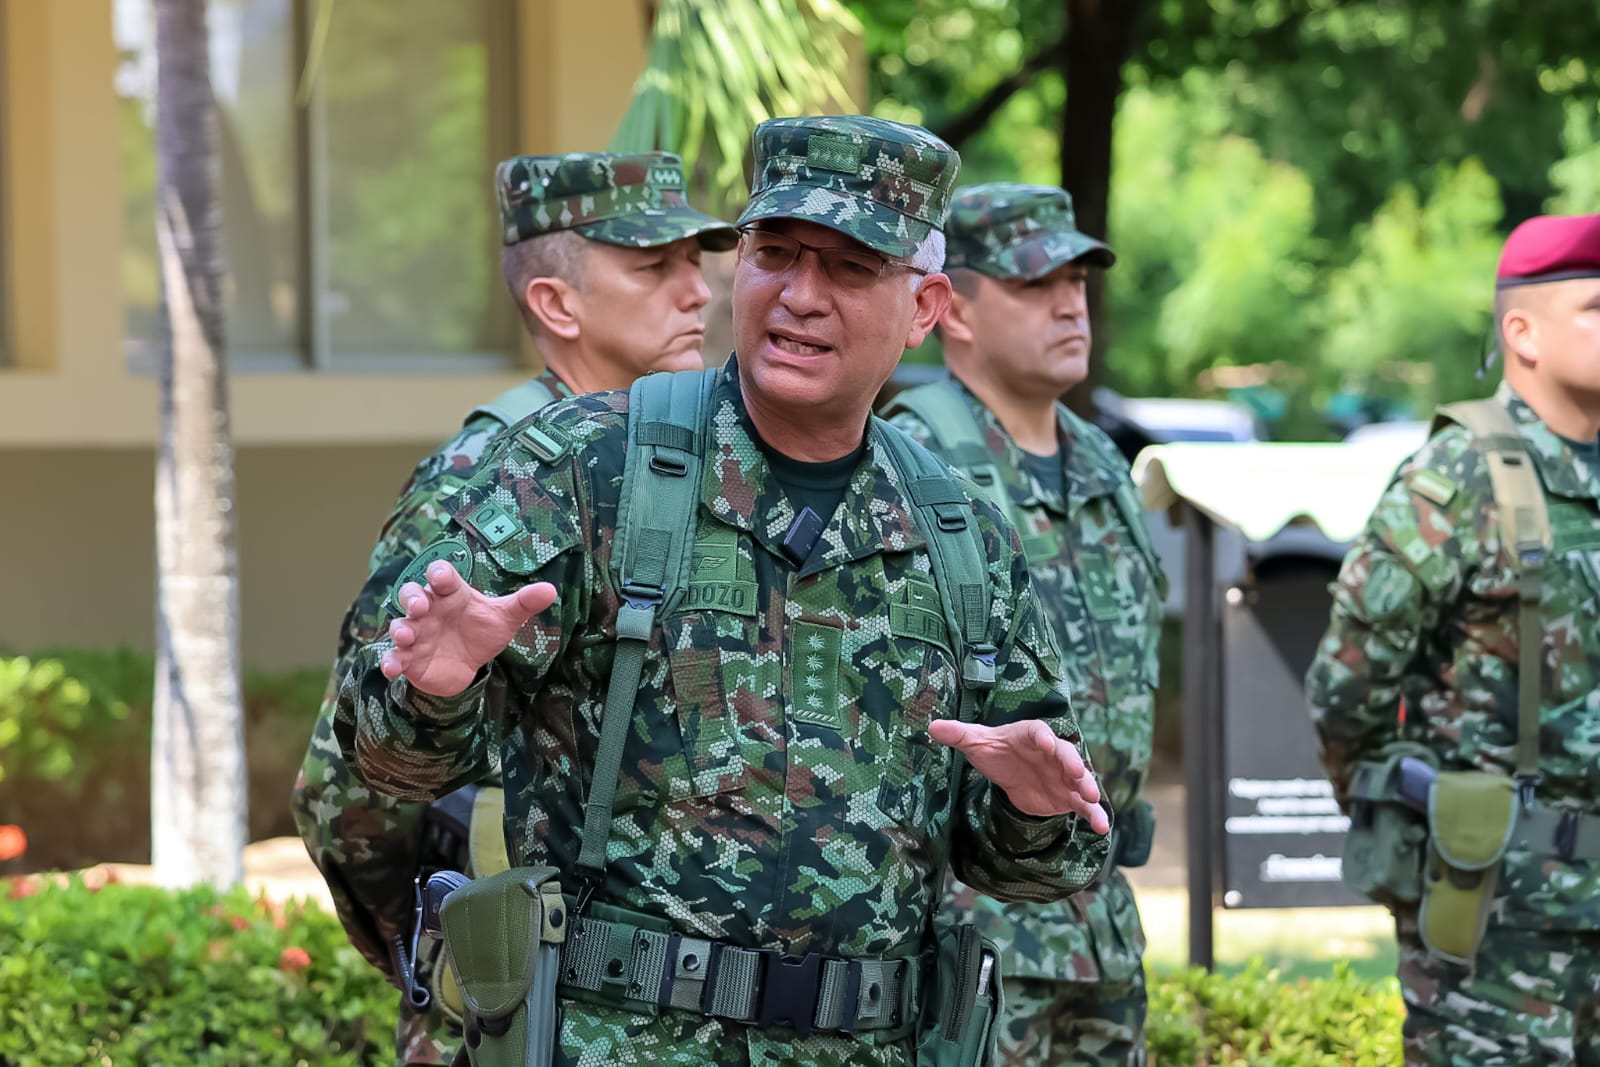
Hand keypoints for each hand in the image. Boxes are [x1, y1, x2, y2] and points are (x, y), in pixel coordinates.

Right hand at [380, 559, 557, 696]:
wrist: (468, 663)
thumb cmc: (482, 631)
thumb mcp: (504, 618)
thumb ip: (524, 603)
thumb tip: (551, 590)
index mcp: (451, 594)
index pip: (440, 575)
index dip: (439, 574)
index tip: (442, 578)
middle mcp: (429, 609)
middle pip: (411, 594)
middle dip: (412, 598)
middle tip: (420, 607)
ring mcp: (416, 633)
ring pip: (400, 625)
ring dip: (400, 629)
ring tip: (406, 636)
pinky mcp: (409, 657)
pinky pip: (394, 657)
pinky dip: (390, 661)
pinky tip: (392, 669)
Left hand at [929, 718, 1109, 833]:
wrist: (1012, 773)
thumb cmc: (996, 751)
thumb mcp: (976, 743)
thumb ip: (958, 734)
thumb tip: (933, 726)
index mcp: (1031, 735)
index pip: (1038, 732)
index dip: (1042, 737)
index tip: (1045, 742)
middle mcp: (1052, 753)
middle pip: (1065, 755)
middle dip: (1072, 763)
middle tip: (1078, 772)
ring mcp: (1064, 775)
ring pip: (1080, 780)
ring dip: (1088, 787)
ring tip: (1093, 798)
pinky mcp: (1068, 797)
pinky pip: (1084, 806)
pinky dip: (1095, 814)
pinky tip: (1104, 828)